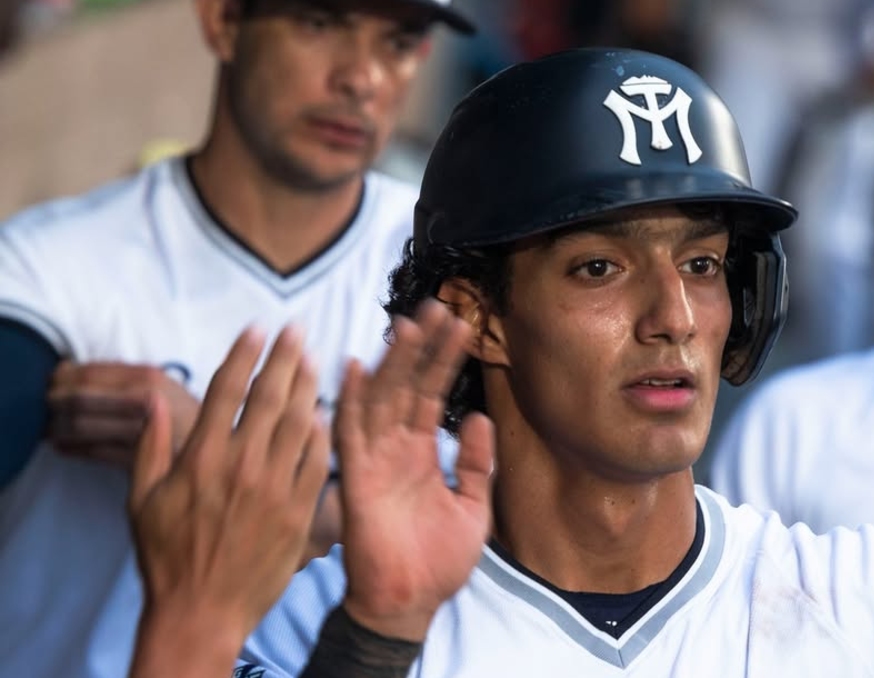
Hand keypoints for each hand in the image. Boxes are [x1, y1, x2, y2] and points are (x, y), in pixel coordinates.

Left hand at [47, 362, 199, 467]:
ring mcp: (141, 432)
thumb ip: (123, 378)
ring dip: (59, 427)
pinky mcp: (139, 461)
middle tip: (47, 405)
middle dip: (55, 402)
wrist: (225, 451)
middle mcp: (144, 400)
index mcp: (150, 377)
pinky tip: (64, 447)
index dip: (63, 376)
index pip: (90, 372)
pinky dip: (74, 449)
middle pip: (81, 398)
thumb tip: (67, 370)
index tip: (53, 380)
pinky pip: (95, 453)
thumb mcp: (164, 386)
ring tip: (52, 428)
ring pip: (82, 426)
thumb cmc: (190, 419)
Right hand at [127, 325, 330, 676]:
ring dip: (308, 385)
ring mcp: (275, 488)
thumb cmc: (166, 557)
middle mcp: (242, 466)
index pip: (228, 390)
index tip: (257, 328)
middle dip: (284, 357)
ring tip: (314, 358)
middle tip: (297, 330)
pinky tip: (325, 412)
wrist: (201, 612)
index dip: (244, 353)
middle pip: (269, 397)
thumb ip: (151, 446)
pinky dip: (322, 434)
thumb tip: (153, 400)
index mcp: (201, 458)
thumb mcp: (141, 500)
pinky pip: (318, 462)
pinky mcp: (300, 512)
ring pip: (298, 423)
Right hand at [335, 300, 493, 640]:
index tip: (458, 323)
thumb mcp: (474, 506)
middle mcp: (396, 448)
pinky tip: (354, 366)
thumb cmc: (439, 562)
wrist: (411, 602)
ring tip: (411, 323)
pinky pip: (351, 433)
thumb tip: (481, 418)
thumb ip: (478, 464)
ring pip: (382, 398)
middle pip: (407, 386)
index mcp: (421, 453)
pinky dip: (351, 400)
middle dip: (422, 347)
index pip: (432, 394)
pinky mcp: (358, 478)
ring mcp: (376, 460)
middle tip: (439, 306)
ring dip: (394, 361)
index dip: (443, 359)